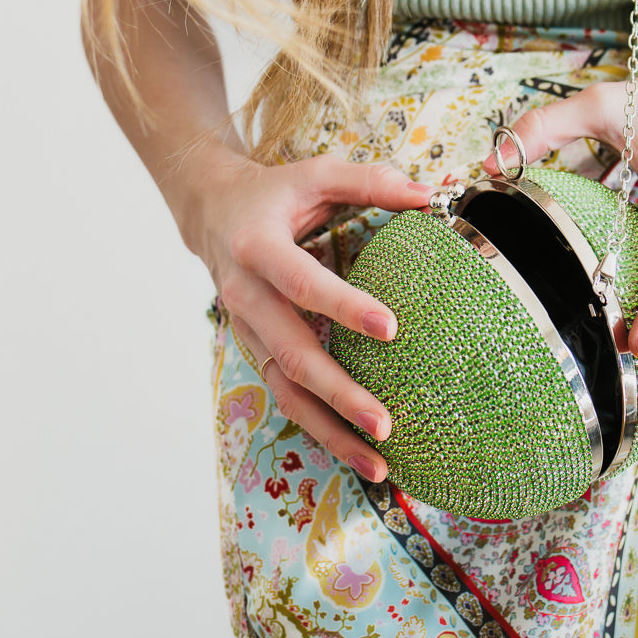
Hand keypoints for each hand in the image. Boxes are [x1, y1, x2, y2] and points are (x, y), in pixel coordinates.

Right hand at [188, 149, 433, 480]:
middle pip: (292, 355)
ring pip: (285, 391)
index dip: (344, 306)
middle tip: (386, 423)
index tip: (391, 328)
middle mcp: (246, 298)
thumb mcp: (316, 174)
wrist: (210, 212)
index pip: (302, 284)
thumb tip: (428, 194)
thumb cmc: (272, 193)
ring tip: (378, 462)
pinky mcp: (257, 350)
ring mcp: (248, 332)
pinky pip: (286, 395)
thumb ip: (370, 182)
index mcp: (258, 249)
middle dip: (339, 394)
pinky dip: (319, 428)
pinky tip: (357, 451)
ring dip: (329, 431)